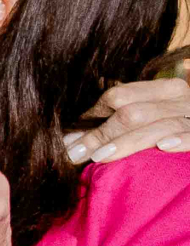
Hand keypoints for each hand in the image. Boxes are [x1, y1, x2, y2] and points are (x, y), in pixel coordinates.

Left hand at [66, 77, 189, 164]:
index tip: (68, 139)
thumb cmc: (179, 128)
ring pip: (156, 125)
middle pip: (132, 112)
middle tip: (73, 153)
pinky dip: (181, 140)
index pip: (119, 96)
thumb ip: (122, 122)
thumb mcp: (155, 117)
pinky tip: (163, 147)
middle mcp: (181, 98)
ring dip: (125, 142)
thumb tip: (72, 139)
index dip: (90, 117)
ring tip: (99, 156)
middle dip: (100, 134)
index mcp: (165, 89)